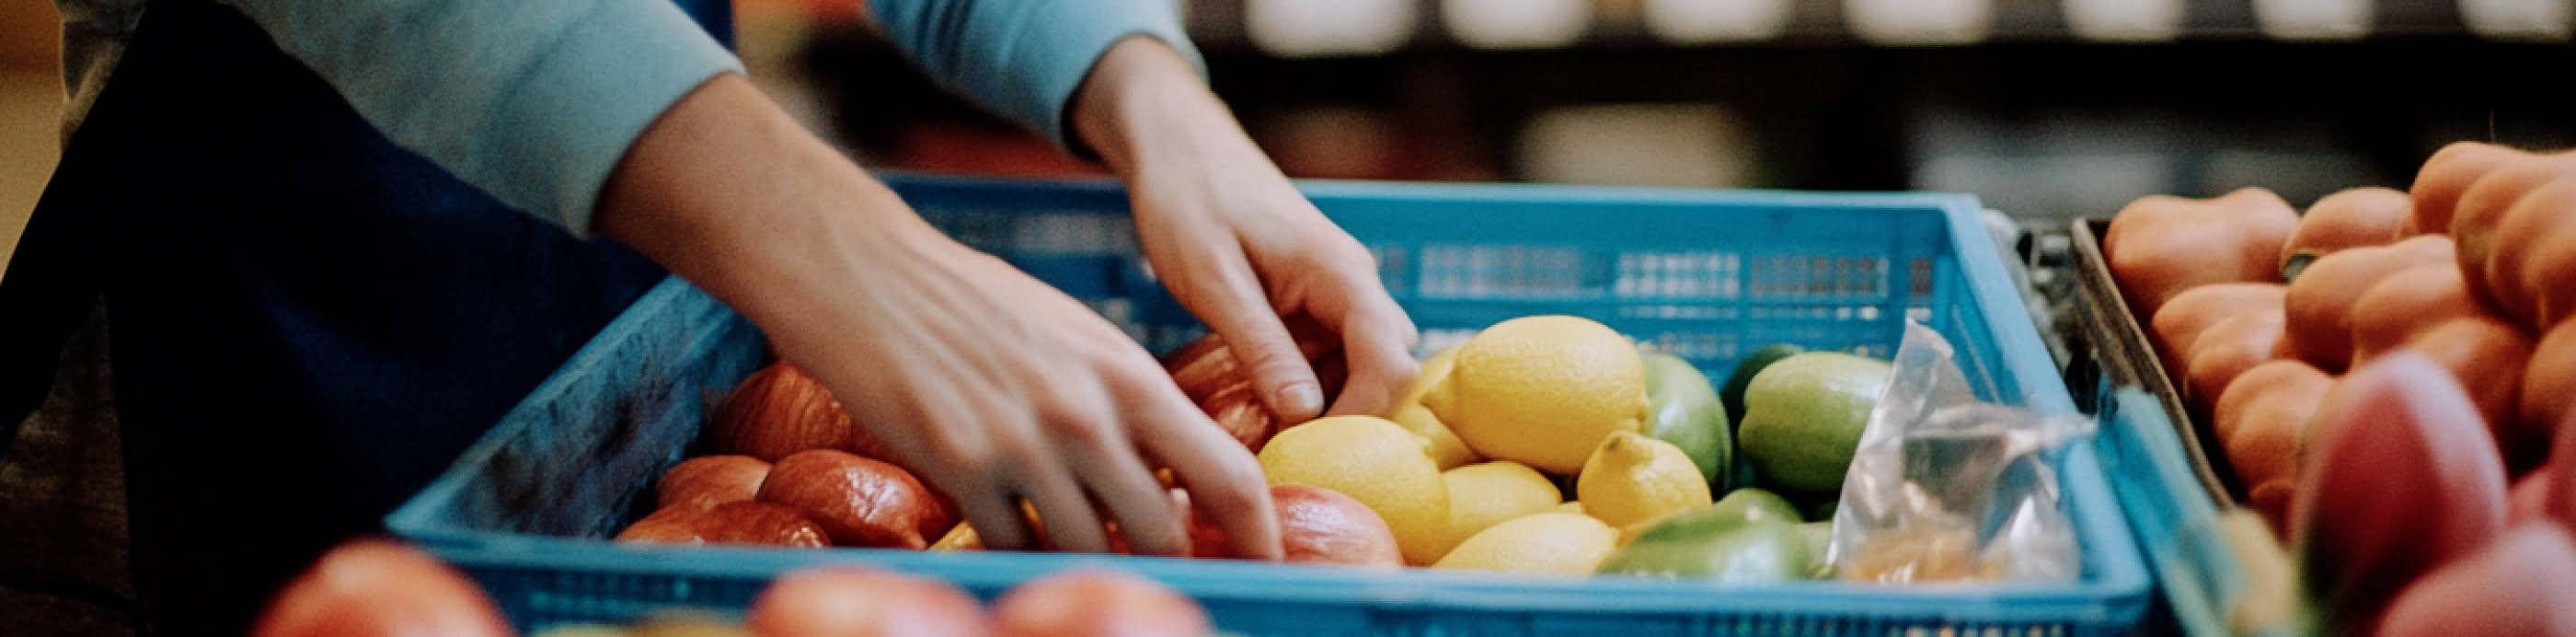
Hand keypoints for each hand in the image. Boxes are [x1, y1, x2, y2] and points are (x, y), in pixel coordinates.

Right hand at [597, 74, 1278, 559]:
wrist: (872, 278)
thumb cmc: (980, 305)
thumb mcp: (1080, 339)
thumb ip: (1131, 402)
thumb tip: (1175, 474)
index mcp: (1130, 376)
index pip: (1228, 473)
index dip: (1258, 533)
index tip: (1265, 558)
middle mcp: (1087, 416)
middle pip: (1163, 530)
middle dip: (1169, 557)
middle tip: (1163, 564)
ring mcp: (1023, 448)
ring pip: (1091, 549)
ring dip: (1092, 558)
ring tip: (1081, 544)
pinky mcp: (960, 471)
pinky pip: (1013, 545)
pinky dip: (1020, 549)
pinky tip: (1012, 528)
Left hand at [1073, 37, 1420, 422]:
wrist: (1177, 146)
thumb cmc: (1188, 200)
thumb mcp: (1215, 280)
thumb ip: (1263, 347)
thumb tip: (1307, 418)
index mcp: (1341, 273)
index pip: (1390, 361)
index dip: (1361, 417)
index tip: (1307, 453)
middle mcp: (1354, 283)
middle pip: (1389, 369)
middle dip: (1350, 419)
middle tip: (1288, 454)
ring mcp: (1338, 293)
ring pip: (1363, 368)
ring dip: (1328, 407)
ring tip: (1270, 437)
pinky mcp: (1315, 302)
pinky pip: (1332, 357)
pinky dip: (1307, 388)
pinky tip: (1263, 407)